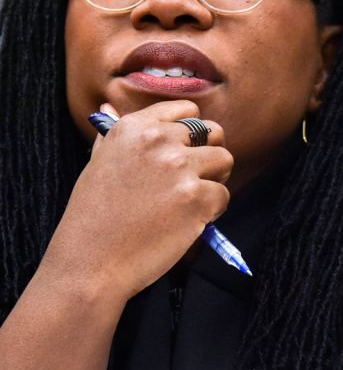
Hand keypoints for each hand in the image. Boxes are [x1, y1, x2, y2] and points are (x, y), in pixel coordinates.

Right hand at [38, 100, 233, 303]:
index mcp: (133, 128)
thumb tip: (109, 105)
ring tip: (190, 201)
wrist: (90, 264)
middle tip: (193, 180)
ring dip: (215, 181)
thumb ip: (114, 136)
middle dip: (209, 155)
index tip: (186, 151)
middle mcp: (157, 140)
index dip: (193, 132)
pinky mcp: (196, 197)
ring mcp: (179, 167)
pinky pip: (224, 195)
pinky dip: (213, 210)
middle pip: (213, 132)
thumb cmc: (93, 218)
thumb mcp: (97, 164)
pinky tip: (188, 222)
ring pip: (225, 161)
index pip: (186, 109)